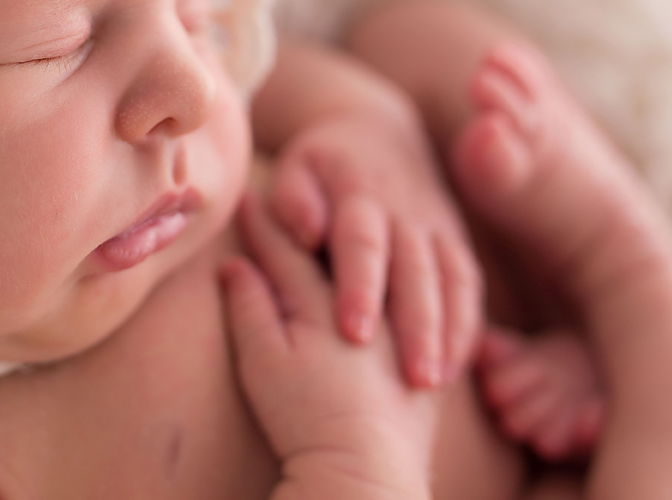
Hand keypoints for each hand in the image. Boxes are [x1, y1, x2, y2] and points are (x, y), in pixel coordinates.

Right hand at [220, 195, 436, 497]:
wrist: (366, 472)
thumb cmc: (305, 418)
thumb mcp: (263, 362)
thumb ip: (250, 306)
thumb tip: (234, 265)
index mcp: (321, 298)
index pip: (288, 249)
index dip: (264, 224)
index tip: (247, 199)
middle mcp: (369, 299)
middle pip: (339, 246)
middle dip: (313, 222)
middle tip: (296, 204)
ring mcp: (405, 323)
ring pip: (391, 261)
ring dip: (367, 245)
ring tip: (348, 229)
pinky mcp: (430, 350)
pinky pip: (437, 297)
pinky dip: (418, 278)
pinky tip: (412, 275)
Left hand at [268, 105, 481, 387]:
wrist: (376, 128)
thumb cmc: (322, 159)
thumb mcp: (299, 164)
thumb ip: (295, 198)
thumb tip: (305, 233)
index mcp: (360, 195)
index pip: (362, 243)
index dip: (360, 287)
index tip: (353, 332)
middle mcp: (404, 212)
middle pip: (415, 270)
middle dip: (415, 324)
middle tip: (411, 376)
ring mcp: (436, 225)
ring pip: (450, 279)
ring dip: (447, 330)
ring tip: (435, 379)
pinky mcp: (454, 239)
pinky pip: (467, 283)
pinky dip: (467, 322)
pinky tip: (457, 365)